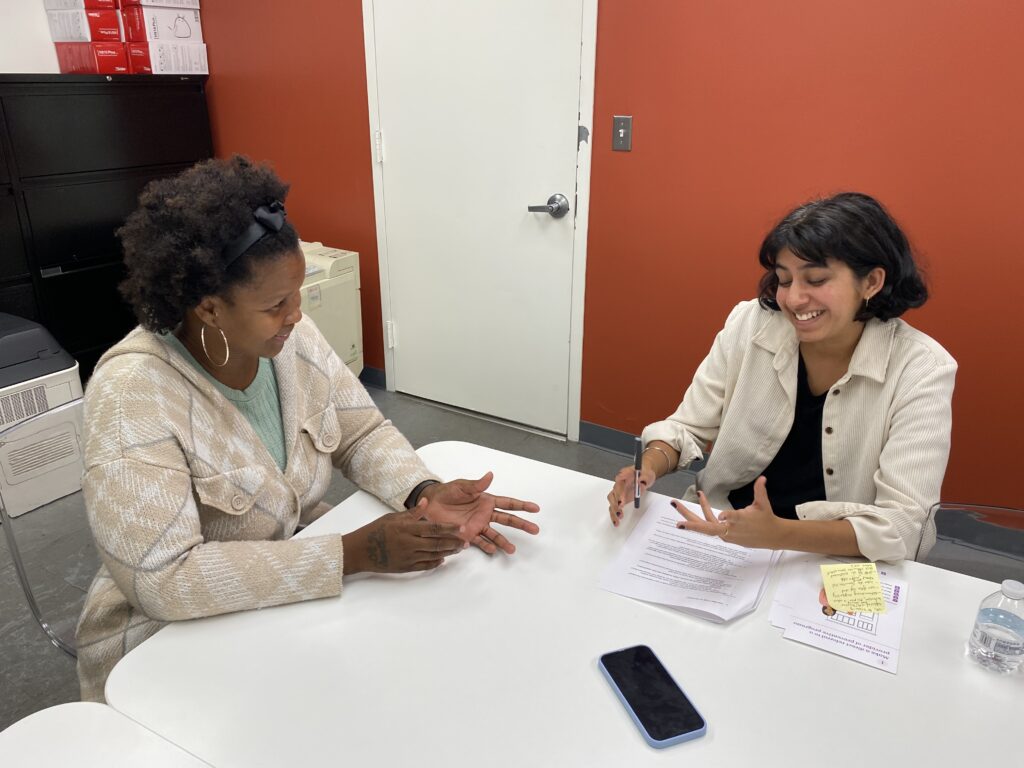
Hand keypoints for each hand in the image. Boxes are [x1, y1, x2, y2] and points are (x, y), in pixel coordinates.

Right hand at [342, 511, 466, 574]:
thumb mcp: (392, 517)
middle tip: (466, 542)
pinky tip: (443, 559)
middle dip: (454, 543)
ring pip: (433, 555)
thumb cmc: (375, 531)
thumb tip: (426, 501)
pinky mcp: (405, 567)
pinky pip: (424, 565)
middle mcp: (409, 543)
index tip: (461, 528)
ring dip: (448, 552)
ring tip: (458, 549)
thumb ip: (412, 512)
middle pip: (437, 543)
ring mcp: (408, 557)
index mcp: (407, 529)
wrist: (360, 551)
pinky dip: (435, 562)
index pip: (434, 529)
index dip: (450, 529)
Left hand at [418, 472, 539, 554]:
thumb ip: (476, 485)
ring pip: (495, 534)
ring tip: (512, 550)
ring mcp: (477, 525)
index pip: (508, 503)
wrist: (430, 504)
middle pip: (508, 520)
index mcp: (486, 500)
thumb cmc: (446, 492)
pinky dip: (486, 547)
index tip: (535, 508)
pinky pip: (479, 542)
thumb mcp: (461, 486)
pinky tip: (493, 551)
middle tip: (535, 530)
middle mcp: (485, 514)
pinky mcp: (468, 535)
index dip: (522, 505)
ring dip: (504, 542)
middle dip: (522, 524)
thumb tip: (490, 475)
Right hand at [607, 465, 656, 526]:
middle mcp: (619, 484)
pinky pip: (614, 506)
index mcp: (623, 476)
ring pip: (612, 502)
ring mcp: (619, 492)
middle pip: (613, 494)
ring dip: (614, 510)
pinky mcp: (620, 499)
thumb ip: (644, 476)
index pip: (619, 485)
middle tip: (620, 510)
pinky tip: (617, 521)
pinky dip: (614, 514)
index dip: (619, 494)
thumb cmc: (644, 472)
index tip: (621, 501)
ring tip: (619, 517)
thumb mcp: (647, 473)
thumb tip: (640, 481)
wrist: (644, 474)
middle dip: (615, 504)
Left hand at [671, 476, 783, 548]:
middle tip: (678, 523)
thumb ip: (760, 491)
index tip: (720, 515)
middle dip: (692, 526)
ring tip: (676, 504)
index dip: (727, 517)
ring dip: (690, 517)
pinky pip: (710, 524)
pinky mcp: (726, 536)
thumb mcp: (763, 504)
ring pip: (705, 526)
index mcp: (741, 520)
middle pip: (708, 529)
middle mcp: (731, 529)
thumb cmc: (766, 518)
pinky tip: (700, 498)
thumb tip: (762, 478)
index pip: (733, 518)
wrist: (772, 537)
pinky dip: (703, 513)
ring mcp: (727, 534)